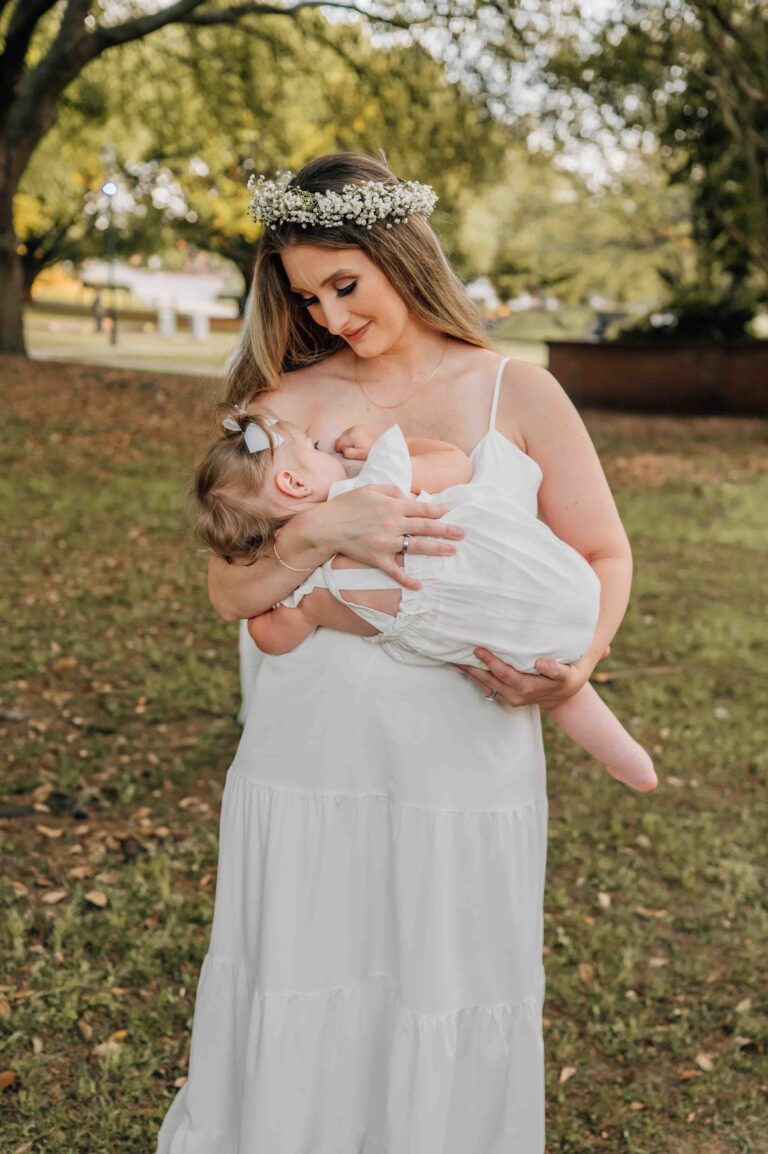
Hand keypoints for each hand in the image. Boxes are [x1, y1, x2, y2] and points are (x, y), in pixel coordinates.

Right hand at [320, 483, 463, 590]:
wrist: (326, 526)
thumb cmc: (347, 504)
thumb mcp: (370, 489)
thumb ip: (393, 490)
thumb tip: (410, 497)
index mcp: (392, 505)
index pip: (422, 508)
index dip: (438, 510)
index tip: (450, 512)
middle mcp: (393, 524)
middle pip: (426, 526)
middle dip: (446, 530)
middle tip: (462, 534)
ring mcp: (386, 542)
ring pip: (417, 547)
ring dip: (436, 549)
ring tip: (451, 551)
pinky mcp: (378, 558)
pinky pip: (395, 571)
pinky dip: (407, 580)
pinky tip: (419, 586)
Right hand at [335, 424, 378, 459]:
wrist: (383, 445)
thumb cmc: (371, 451)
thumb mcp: (359, 455)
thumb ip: (348, 453)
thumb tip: (342, 450)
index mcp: (352, 436)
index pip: (338, 443)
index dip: (340, 450)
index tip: (348, 453)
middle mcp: (352, 429)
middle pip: (340, 438)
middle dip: (344, 445)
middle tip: (354, 450)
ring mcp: (356, 426)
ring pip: (345, 435)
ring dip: (348, 441)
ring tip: (357, 446)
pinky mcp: (359, 426)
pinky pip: (350, 432)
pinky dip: (351, 437)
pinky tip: (359, 442)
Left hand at [453, 646, 608, 707]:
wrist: (558, 696)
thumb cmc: (571, 670)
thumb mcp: (584, 661)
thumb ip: (594, 652)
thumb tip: (606, 648)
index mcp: (563, 680)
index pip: (559, 675)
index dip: (551, 669)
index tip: (541, 662)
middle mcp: (539, 691)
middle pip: (517, 680)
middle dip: (497, 666)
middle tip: (481, 650)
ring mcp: (520, 697)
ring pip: (496, 685)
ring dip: (478, 671)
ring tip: (462, 656)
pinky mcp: (506, 697)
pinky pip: (487, 686)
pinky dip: (473, 675)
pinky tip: (458, 662)